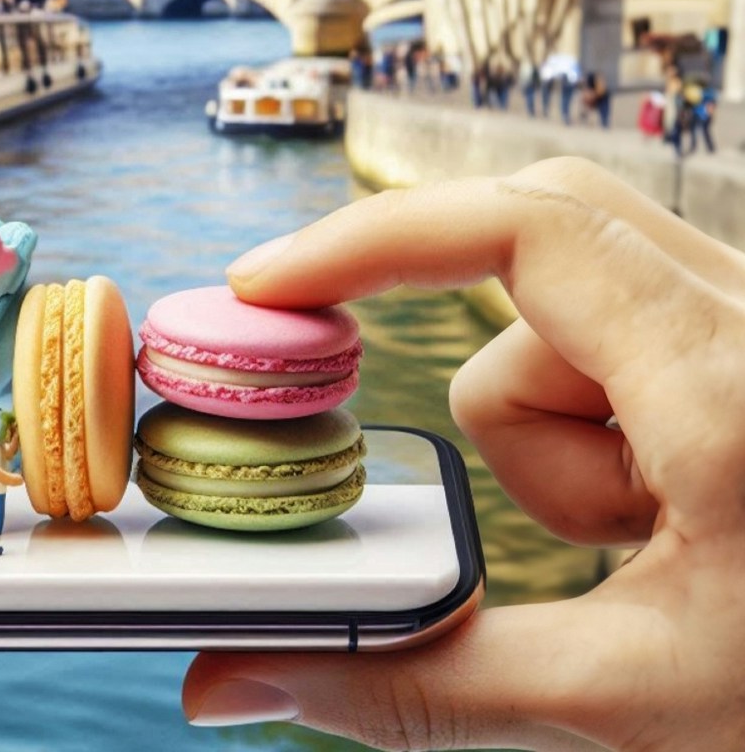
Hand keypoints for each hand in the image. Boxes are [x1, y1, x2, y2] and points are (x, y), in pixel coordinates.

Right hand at [181, 158, 744, 748]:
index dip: (367, 239)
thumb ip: (420, 683)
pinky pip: (628, 334)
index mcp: (729, 388)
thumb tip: (228, 679)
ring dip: (560, 427)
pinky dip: (604, 420)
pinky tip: (669, 511)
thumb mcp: (630, 700)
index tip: (263, 288)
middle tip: (422, 438)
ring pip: (577, 310)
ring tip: (638, 542)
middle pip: (537, 236)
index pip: (520, 223)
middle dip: (492, 375)